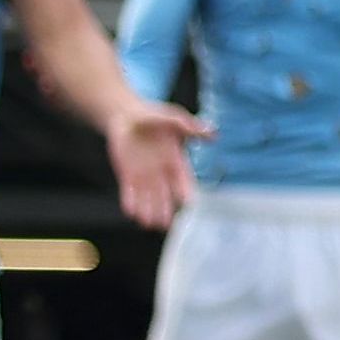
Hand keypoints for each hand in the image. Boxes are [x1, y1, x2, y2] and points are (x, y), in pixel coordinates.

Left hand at [106, 94, 208, 227]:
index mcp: (176, 160)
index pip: (183, 179)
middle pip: (165, 194)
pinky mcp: (127, 176)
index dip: (186, 191)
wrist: (126, 116)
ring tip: (149, 223)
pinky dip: (130, 202)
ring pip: (148, 197)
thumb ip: (189, 127)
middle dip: (166, 208)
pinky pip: (129, 192)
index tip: (190, 203)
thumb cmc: (152, 116)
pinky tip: (131, 212)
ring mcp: (143, 175)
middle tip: (168, 224)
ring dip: (148, 210)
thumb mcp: (173, 118)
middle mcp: (161, 172)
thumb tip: (213, 134)